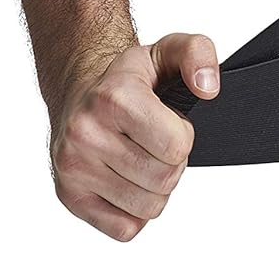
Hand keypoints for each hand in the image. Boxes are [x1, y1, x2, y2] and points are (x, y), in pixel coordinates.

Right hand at [49, 31, 220, 241]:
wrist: (79, 92)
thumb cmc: (126, 78)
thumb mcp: (168, 50)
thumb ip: (198, 54)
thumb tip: (208, 88)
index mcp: (114, 98)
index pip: (176, 145)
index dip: (184, 135)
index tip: (171, 121)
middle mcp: (86, 134)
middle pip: (165, 179)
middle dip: (173, 162)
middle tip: (157, 142)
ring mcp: (74, 168)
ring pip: (148, 207)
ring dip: (156, 187)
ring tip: (143, 158)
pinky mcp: (70, 197)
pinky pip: (125, 228)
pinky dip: (135, 211)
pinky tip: (127, 179)